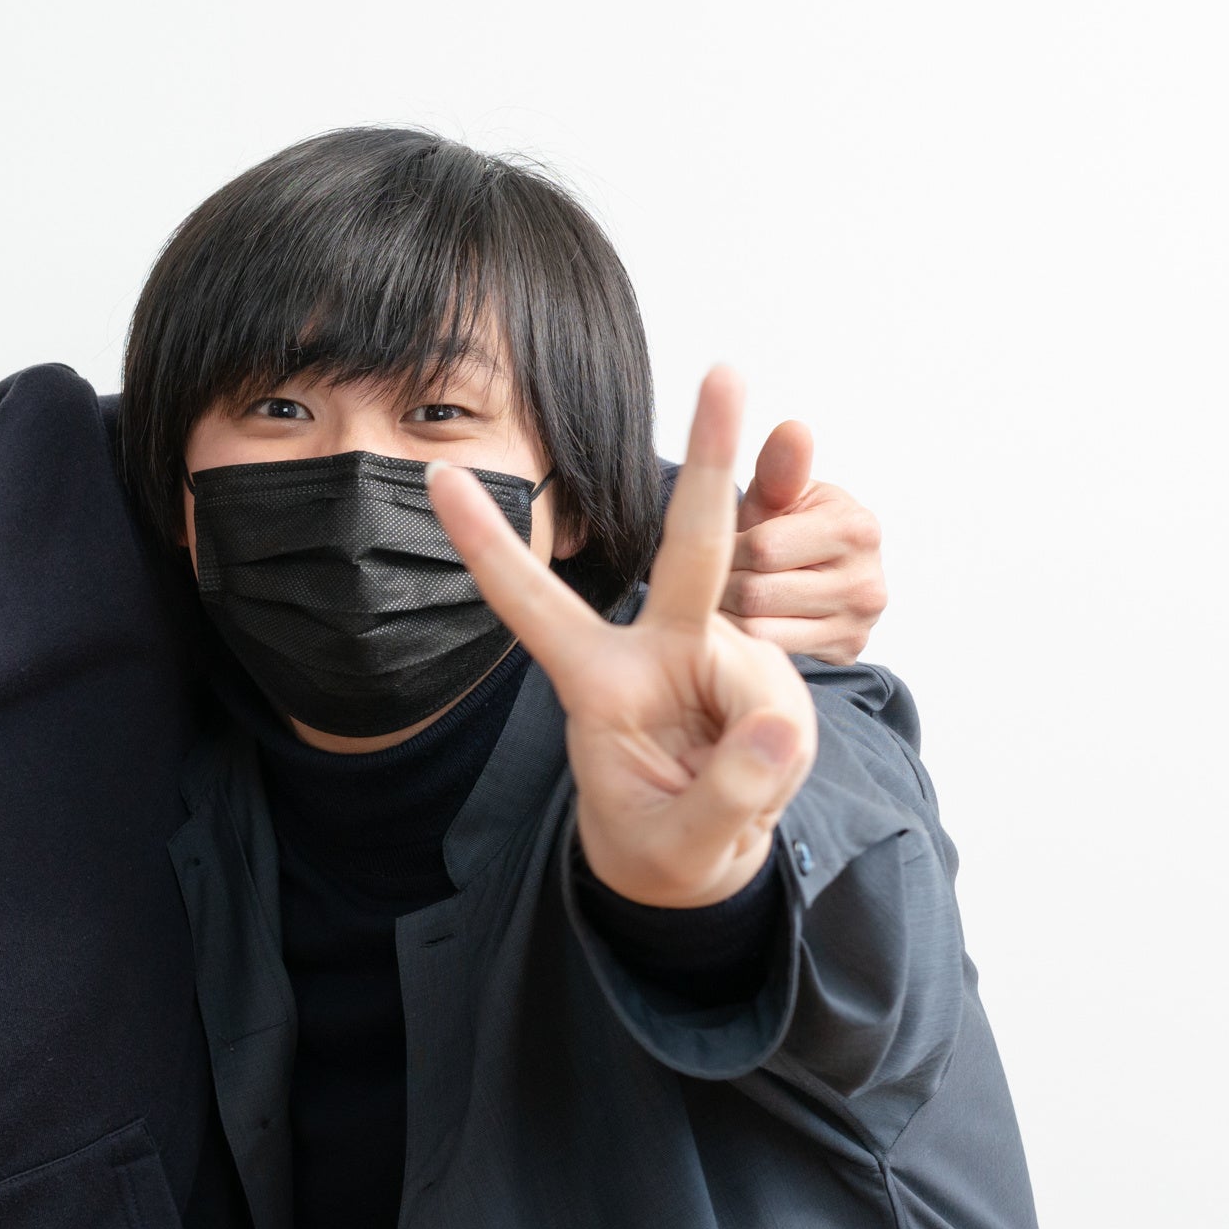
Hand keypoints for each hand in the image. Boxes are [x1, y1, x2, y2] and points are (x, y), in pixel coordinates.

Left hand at [433, 368, 819, 908]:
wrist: (702, 859)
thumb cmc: (665, 844)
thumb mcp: (683, 846)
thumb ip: (726, 795)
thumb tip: (778, 727)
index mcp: (598, 682)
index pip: (532, 605)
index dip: (488, 545)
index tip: (439, 475)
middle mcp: (658, 649)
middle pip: (692, 546)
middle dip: (713, 457)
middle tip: (727, 369)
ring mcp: (716, 653)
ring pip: (763, 662)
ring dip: (764, 741)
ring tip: (734, 793)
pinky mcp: (764, 670)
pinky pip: (789, 692)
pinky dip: (783, 748)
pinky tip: (764, 774)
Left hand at [718, 418, 887, 664]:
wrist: (820, 570)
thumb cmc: (788, 525)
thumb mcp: (780, 494)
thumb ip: (780, 468)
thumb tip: (792, 429)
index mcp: (856, 527)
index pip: (762, 548)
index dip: (725, 549)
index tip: (716, 544)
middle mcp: (868, 580)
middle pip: (757, 593)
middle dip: (722, 585)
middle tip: (711, 578)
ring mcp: (860, 623)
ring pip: (758, 631)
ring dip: (727, 616)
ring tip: (720, 599)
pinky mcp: (847, 653)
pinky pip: (771, 656)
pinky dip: (744, 643)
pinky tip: (738, 625)